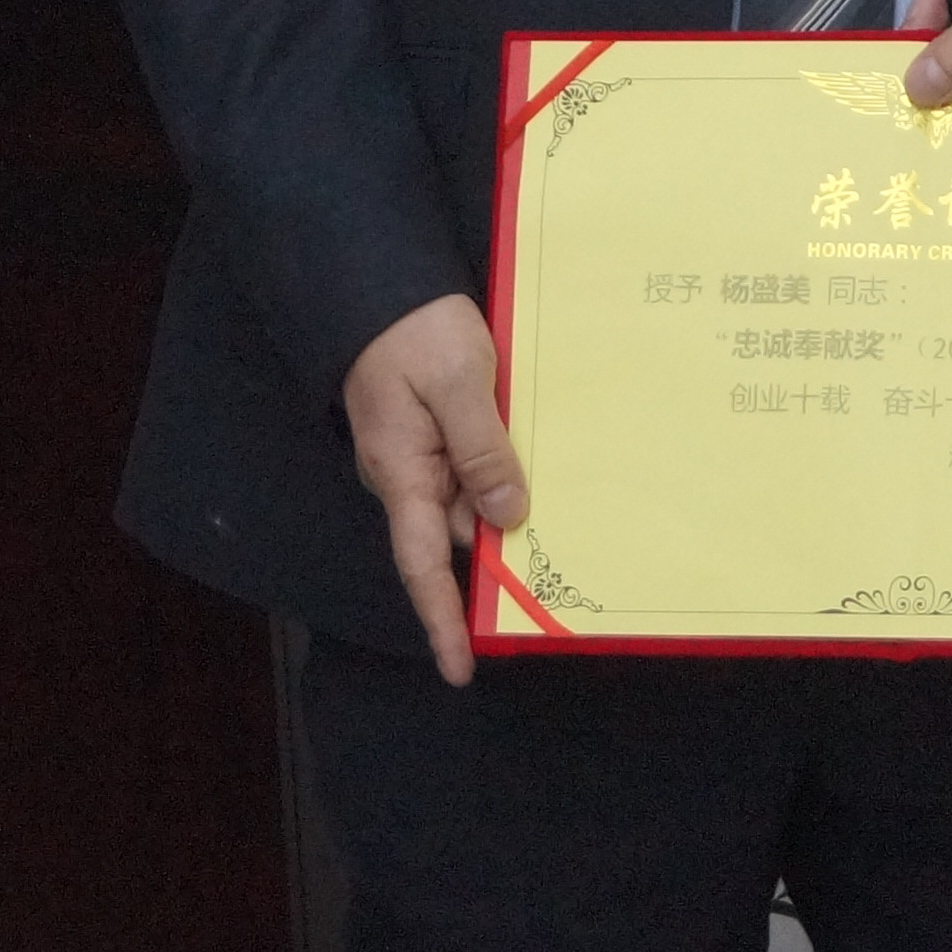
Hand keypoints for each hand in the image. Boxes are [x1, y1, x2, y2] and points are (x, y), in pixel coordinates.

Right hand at [344, 293, 525, 682]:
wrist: (382, 282)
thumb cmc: (415, 332)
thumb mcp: (459, 384)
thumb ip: (482, 449)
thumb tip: (507, 515)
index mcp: (404, 475)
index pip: (422, 565)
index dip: (442, 620)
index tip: (462, 669)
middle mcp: (410, 476)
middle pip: (457, 537)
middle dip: (498, 564)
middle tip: (556, 590)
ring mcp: (423, 454)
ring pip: (471, 501)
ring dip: (510, 513)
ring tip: (569, 528)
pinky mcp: (439, 430)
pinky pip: (475, 467)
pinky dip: (505, 476)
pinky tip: (544, 472)